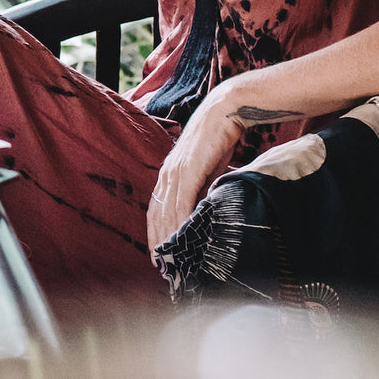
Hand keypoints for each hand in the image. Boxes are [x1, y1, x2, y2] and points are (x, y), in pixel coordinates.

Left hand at [146, 84, 242, 255]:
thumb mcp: (207, 172)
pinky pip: (182, 201)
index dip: (154, 234)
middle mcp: (166, 174)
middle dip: (158, 242)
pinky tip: (183, 237)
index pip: (155, 210)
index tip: (158, 255)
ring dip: (168, 237)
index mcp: (168, 175)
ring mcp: (175, 172)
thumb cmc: (217, 141)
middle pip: (156, 215)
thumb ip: (202, 191)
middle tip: (163, 266)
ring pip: (166, 212)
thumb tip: (203, 213)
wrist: (224, 112)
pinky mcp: (189, 169)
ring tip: (173, 259)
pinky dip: (181, 221)